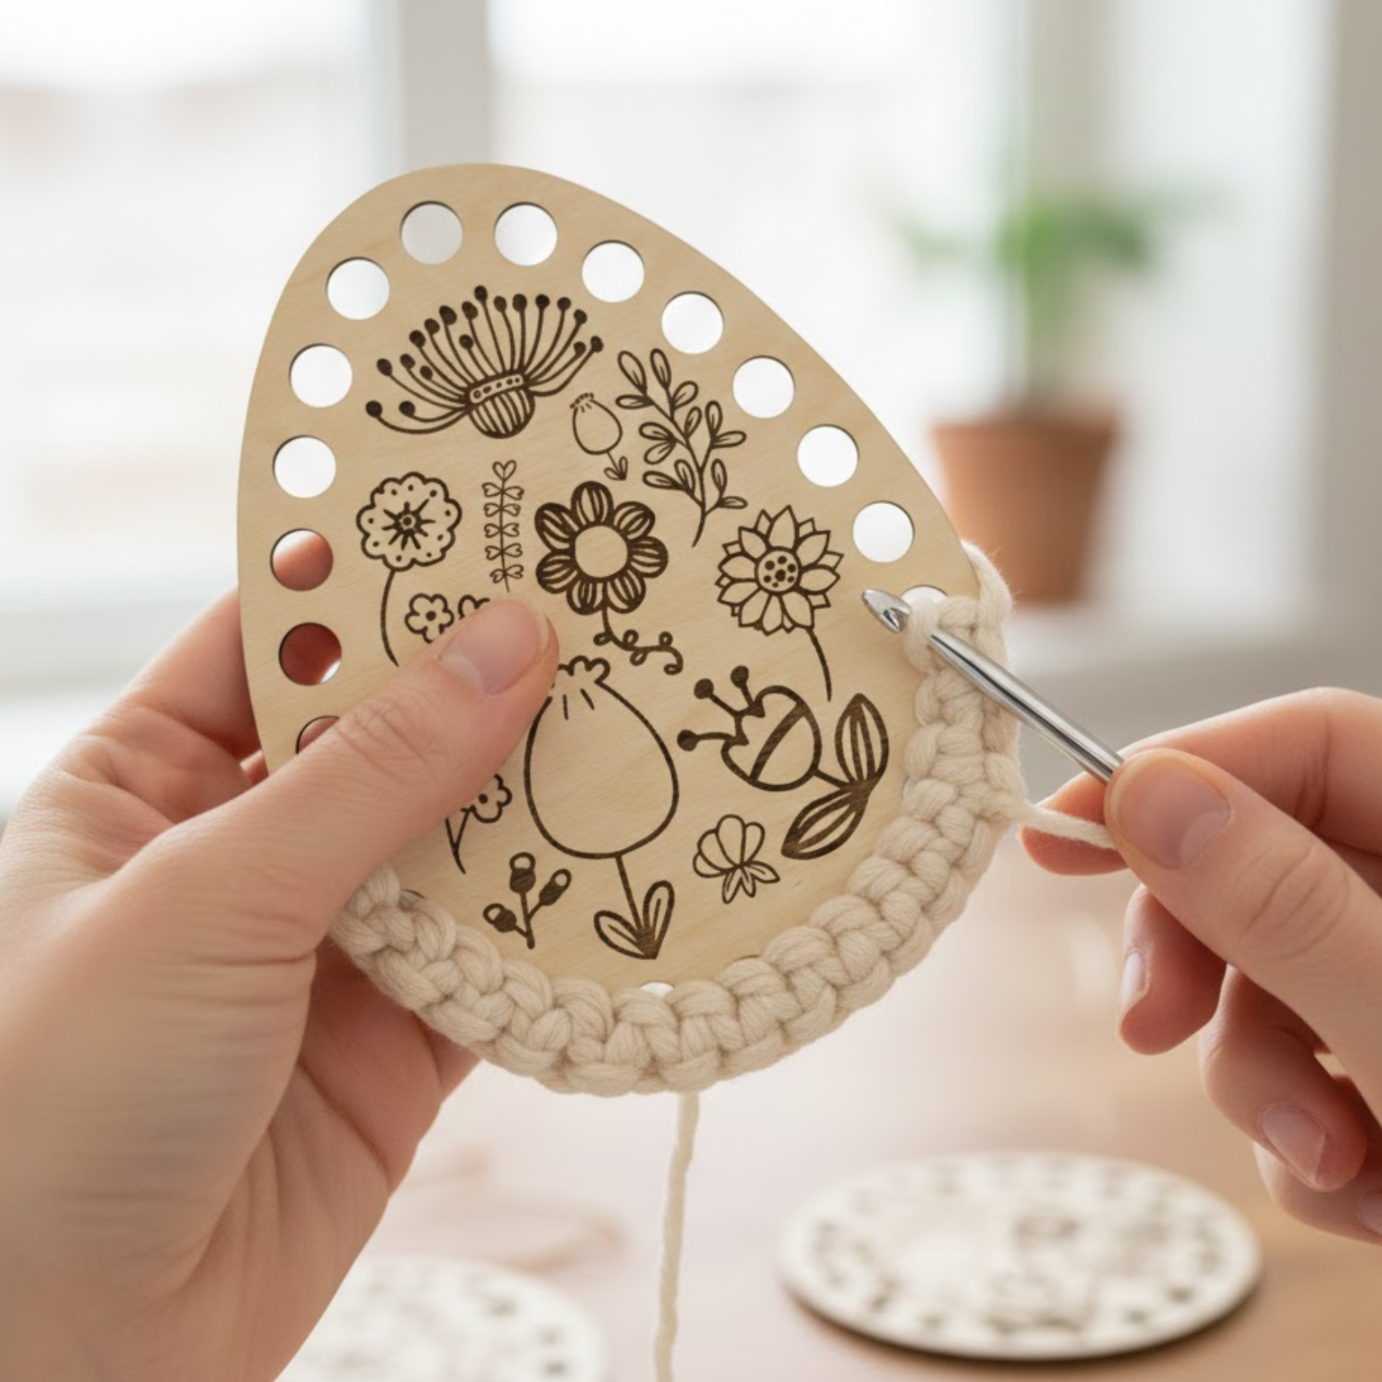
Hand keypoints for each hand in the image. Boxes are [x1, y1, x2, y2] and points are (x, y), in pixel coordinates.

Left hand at [0, 545, 556, 1379]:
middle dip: (483, 680)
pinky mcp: (394, 1045)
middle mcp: (237, 855)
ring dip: (539, 797)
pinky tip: (632, 867)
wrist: (62, 1361)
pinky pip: (495, 959)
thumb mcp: (208, 898)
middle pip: (383, 734)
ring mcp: (324, 951)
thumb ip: (373, 775)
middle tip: (601, 605)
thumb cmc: (53, 1102)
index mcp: (143, 786)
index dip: (374, 573)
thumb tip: (506, 644)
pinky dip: (559, 924)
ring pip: (454, 842)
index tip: (482, 512)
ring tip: (645, 711)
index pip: (273, 639)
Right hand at [1024, 688, 1381, 1245]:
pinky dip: (1309, 1141)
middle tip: (1145, 1026)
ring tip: (1336, 1164)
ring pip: (1266, 986)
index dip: (1175, 772)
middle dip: (1201, 963)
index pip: (1304, 744)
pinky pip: (1302, 1071)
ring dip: (1266, 1087)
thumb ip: (1285, 906)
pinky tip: (1367, 1195)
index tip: (1061, 831)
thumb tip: (1146, 793)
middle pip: (1260, 865)